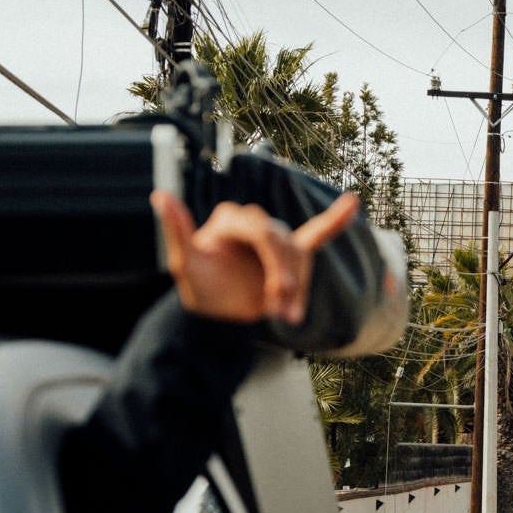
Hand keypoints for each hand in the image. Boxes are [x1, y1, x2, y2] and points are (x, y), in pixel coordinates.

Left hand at [150, 189, 360, 324]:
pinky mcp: (289, 255)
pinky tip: (353, 203)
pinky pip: (315, 235)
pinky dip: (333, 221)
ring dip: (299, 287)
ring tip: (290, 317)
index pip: (263, 232)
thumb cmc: (200, 291)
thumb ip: (177, 230)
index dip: (274, 265)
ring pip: (298, 255)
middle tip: (284, 312)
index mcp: (230, 219)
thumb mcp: (185, 264)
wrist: (217, 318)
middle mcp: (254, 223)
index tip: (274, 300)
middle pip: (284, 243)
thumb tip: (160, 195)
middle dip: (287, 279)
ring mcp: (273, 239)